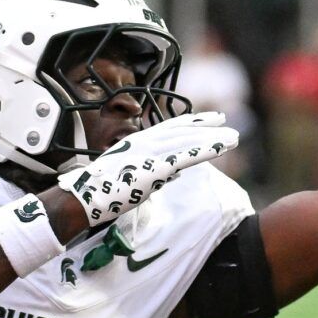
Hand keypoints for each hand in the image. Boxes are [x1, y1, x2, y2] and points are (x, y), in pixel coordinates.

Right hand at [56, 113, 235, 226]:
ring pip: (189, 141)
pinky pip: (188, 156)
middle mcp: (144, 141)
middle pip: (182, 130)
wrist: (83, 199)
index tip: (207, 118)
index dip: (190, 121)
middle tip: (225, 120)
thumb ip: (153, 171)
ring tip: (234, 136)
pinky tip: (223, 146)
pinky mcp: (155, 167)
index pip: (168, 127)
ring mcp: (150, 153)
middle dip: (206, 125)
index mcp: (136, 142)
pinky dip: (208, 149)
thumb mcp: (130, 175)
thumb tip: (172, 172)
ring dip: (214, 138)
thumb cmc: (101, 191)